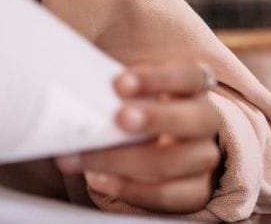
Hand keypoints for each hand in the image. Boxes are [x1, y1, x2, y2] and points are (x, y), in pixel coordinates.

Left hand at [55, 60, 222, 214]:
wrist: (153, 145)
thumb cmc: (132, 106)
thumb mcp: (126, 92)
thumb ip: (110, 90)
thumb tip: (65, 91)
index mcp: (191, 87)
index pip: (188, 75)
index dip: (157, 78)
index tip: (118, 83)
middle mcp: (205, 121)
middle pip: (196, 119)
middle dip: (156, 118)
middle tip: (118, 119)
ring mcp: (202, 157)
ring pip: (177, 161)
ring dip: (126, 159)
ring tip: (86, 157)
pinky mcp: (193, 190)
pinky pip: (168, 195)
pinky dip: (130, 188)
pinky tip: (98, 179)